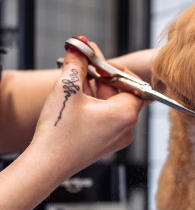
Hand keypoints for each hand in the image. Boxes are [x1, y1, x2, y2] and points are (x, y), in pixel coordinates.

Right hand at [30, 41, 143, 178]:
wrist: (48, 164)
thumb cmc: (59, 134)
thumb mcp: (68, 89)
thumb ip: (78, 63)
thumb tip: (80, 46)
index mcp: (126, 115)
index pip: (132, 83)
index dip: (114, 69)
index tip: (97, 60)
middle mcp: (127, 128)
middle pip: (121, 92)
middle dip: (102, 76)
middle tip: (83, 62)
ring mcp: (118, 137)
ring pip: (112, 103)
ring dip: (95, 89)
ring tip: (75, 81)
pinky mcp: (107, 142)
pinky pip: (106, 116)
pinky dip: (94, 104)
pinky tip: (77, 98)